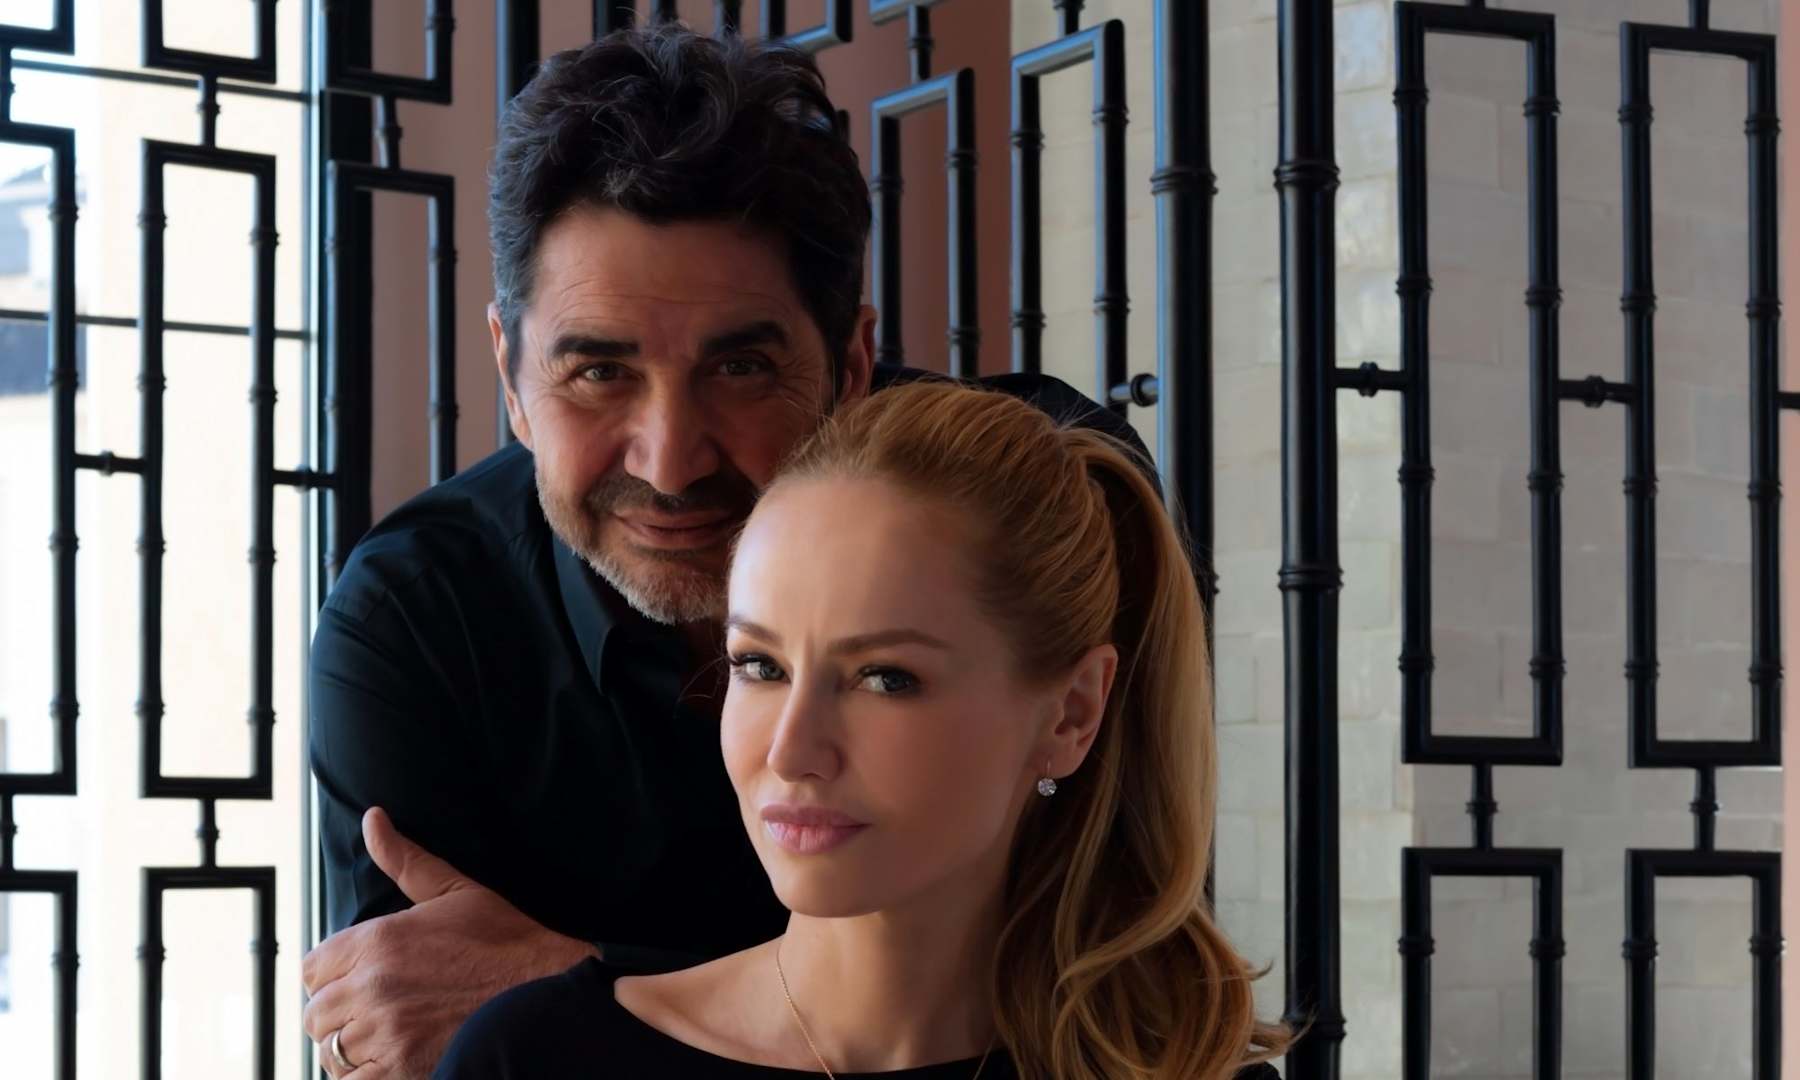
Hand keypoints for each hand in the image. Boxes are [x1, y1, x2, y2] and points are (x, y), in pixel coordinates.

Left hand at [301, 807, 598, 1078]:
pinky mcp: (400, 1071)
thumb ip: (404, 860)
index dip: (331, 976)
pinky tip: (392, 1062)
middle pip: (315, 1013)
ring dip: (351, 1048)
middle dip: (339, 1013)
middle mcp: (373, 987)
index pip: (311, 968)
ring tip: (385, 1038)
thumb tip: (373, 819)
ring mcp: (386, 1034)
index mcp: (379, 940)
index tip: (356, 980)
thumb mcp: (456, 892)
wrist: (548, 993)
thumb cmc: (508, 943)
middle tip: (375, 1012)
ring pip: (330, 1051)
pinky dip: (364, 1076)